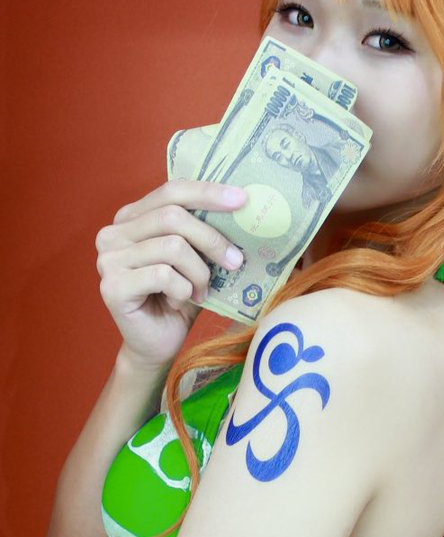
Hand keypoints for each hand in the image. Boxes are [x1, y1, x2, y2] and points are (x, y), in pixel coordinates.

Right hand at [95, 179, 247, 367]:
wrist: (157, 345)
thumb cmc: (178, 299)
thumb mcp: (195, 259)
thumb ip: (204, 233)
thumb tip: (242, 209)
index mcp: (132, 218)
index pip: (171, 191)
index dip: (207, 193)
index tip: (241, 200)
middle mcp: (114, 233)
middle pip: (173, 216)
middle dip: (211, 239)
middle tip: (235, 262)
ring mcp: (108, 259)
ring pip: (172, 247)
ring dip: (198, 273)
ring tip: (200, 291)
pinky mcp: (112, 286)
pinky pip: (163, 275)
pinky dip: (182, 290)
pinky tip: (177, 302)